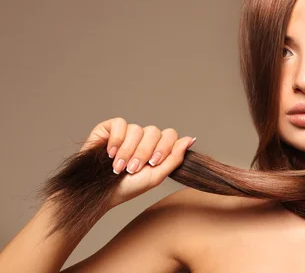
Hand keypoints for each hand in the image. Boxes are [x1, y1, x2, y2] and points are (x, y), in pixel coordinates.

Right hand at [80, 117, 195, 208]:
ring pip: (136, 129)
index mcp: (157, 146)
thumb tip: (191, 139)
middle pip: (153, 131)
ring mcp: (126, 132)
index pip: (170, 134)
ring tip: (118, 167)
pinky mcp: (109, 128)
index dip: (164, 147)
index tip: (153, 164)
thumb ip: (175, 158)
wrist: (100, 194)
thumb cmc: (129, 187)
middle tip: (133, 169)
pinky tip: (110, 153)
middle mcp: (143, 137)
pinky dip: (116, 140)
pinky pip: (119, 123)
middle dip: (144, 152)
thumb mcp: (156, 176)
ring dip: (128, 151)